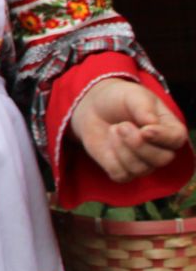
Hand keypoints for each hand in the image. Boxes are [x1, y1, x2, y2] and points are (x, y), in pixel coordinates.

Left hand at [71, 78, 188, 183]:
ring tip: (114, 129)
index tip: (145, 130)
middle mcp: (161, 150)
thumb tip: (151, 122)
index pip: (176, 140)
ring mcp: (143, 163)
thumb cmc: (121, 100)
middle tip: (121, 125)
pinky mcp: (123, 171)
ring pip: (140, 169)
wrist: (95, 108)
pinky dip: (111, 159)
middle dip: (138, 144)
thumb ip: (143, 107)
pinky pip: (121, 175)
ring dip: (122, 149)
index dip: (162, 137)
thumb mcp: (133, 95)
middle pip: (161, 159)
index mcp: (170, 129)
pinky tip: (109, 142)